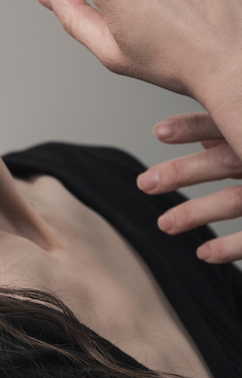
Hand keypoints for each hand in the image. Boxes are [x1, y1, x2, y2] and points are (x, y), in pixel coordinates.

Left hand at [137, 112, 241, 263]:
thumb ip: (238, 134)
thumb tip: (206, 140)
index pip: (228, 122)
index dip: (194, 126)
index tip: (158, 131)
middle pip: (225, 161)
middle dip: (182, 172)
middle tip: (145, 183)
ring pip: (235, 201)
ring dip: (196, 213)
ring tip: (164, 225)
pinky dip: (230, 246)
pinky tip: (203, 254)